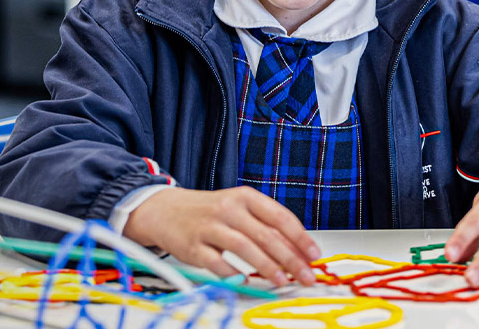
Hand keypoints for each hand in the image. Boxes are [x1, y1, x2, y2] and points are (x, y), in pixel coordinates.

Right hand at [122, 186, 320, 286]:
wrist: (163, 210)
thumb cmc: (208, 212)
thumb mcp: (238, 208)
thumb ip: (265, 226)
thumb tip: (298, 253)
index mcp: (244, 197)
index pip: (280, 217)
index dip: (300, 238)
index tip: (314, 256)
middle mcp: (228, 209)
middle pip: (266, 235)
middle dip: (291, 259)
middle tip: (305, 276)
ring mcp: (209, 227)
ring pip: (245, 248)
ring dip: (267, 267)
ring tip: (281, 281)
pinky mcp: (193, 246)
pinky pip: (217, 263)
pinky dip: (233, 274)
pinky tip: (245, 281)